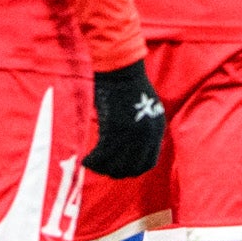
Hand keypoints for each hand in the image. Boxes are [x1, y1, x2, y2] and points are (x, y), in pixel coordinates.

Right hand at [82, 60, 168, 180]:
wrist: (120, 69)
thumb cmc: (126, 87)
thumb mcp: (141, 112)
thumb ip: (139, 132)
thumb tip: (123, 151)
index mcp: (156, 130)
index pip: (148, 163)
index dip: (131, 169)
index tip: (117, 167)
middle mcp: (148, 135)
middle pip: (131, 168)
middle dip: (114, 171)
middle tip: (100, 167)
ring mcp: (133, 133)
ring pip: (115, 164)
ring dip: (101, 168)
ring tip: (90, 163)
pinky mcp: (116, 128)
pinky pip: (103, 155)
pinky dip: (93, 161)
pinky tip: (85, 160)